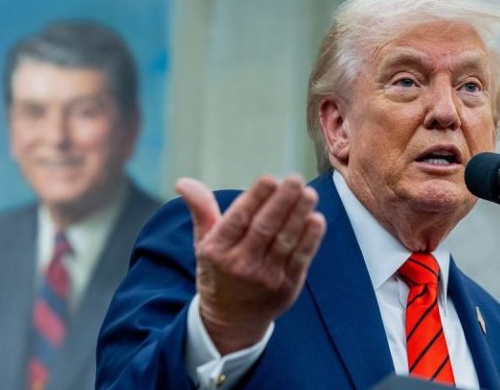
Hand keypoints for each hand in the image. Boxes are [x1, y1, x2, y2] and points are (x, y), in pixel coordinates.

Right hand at [175, 175, 325, 353]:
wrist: (231, 321)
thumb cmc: (219, 271)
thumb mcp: (204, 244)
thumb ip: (201, 210)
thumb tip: (184, 181)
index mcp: (217, 251)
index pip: (238, 219)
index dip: (255, 198)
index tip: (270, 179)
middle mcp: (241, 265)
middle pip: (265, 228)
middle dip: (282, 201)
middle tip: (295, 180)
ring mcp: (266, 278)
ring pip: (285, 241)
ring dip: (299, 216)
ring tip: (309, 194)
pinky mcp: (287, 288)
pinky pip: (301, 259)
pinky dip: (310, 239)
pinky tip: (316, 219)